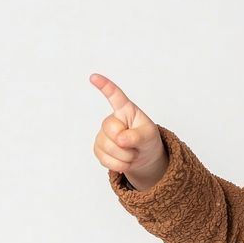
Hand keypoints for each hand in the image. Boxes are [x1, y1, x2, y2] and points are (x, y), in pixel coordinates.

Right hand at [90, 73, 168, 189]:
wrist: (144, 157)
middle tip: (136, 145)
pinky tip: (124, 160)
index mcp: (126, 110)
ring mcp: (102, 135)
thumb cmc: (147, 140)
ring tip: (132, 153)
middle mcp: (111, 120)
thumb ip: (138, 136)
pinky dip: (119, 165)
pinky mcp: (98, 149)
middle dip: (127, 144)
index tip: (94, 77)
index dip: (105, 86)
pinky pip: (105, 160)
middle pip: (111, 130)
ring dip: (125, 157)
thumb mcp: (150, 136)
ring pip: (108, 148)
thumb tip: (120, 140)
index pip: (115, 96)